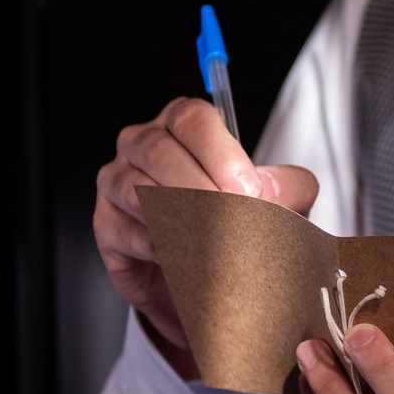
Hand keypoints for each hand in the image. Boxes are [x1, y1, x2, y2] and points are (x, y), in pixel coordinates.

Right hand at [94, 96, 318, 377]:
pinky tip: (187, 259)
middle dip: (203, 190)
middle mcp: (145, 144)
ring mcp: (117, 181)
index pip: (193, 118)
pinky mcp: (106, 225)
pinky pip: (129, 233)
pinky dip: (162, 249)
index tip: (248, 190)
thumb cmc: (234, 223)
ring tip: (215, 244)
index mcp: (185, 126)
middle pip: (161, 152)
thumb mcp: (275, 202)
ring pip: (139, 192)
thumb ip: (287, 190)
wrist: (202, 275)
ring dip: (182, 220)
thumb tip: (273, 191)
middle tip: (234, 221)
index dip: (221, 153)